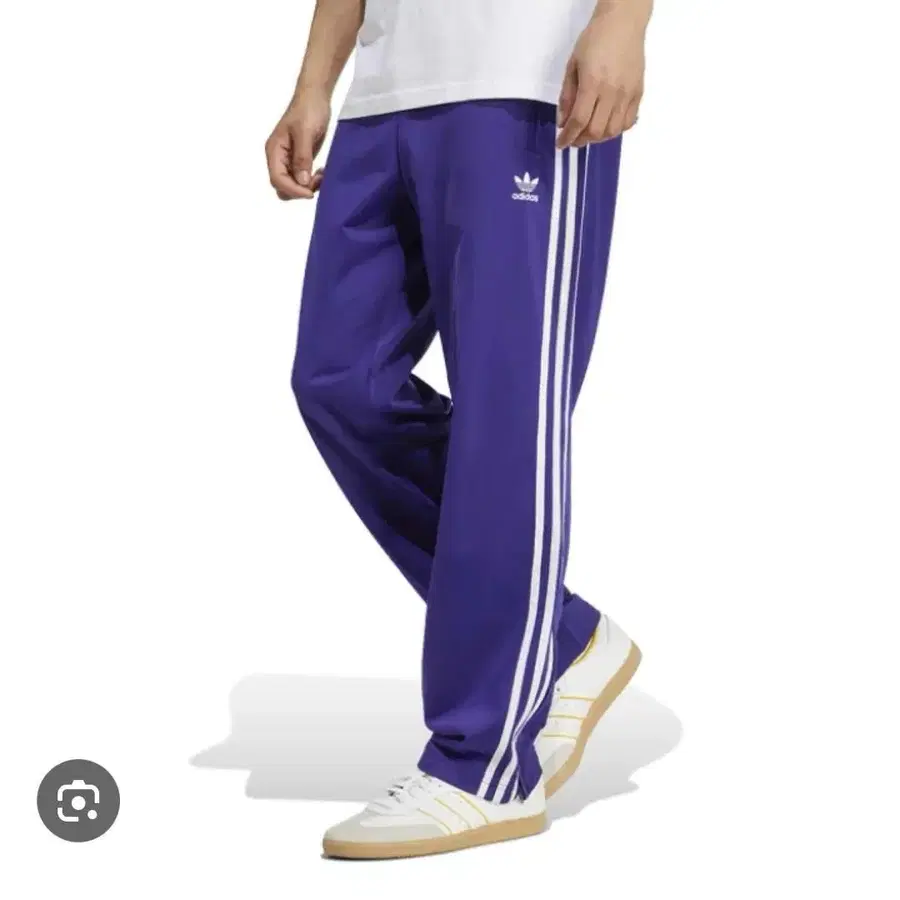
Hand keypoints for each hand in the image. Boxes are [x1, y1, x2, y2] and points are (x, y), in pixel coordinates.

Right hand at [266, 90, 329, 199]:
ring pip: (293, 185)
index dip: (293, 190)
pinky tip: (321, 172)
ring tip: (321, 175)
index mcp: (274, 151)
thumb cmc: (308, 111)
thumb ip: (302, 158)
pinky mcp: (298, 161)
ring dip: (307, 187)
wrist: (315, 97)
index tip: (310, 192)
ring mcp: (288, 160)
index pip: (277, 179)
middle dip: (300, 189)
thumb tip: (301, 181)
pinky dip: (311, 181)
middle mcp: (278, 159)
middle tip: (318, 179)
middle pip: (283, 186)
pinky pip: (301, 179)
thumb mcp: (305, 133)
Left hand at [557, 5, 647, 148]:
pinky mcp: (638, 93)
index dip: (568, 137)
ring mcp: (627, 94)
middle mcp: (612, 92)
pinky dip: (616, 130)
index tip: (560, 144)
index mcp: (592, 83)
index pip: (579, 121)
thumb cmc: (594, 40)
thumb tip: (563, 121)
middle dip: (581, 140)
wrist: (623, 23)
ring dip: (598, 138)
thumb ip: (567, 95)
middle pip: (596, 130)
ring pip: (613, 130)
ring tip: (589, 133)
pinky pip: (628, 122)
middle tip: (573, 139)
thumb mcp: (573, 65)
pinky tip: (607, 125)